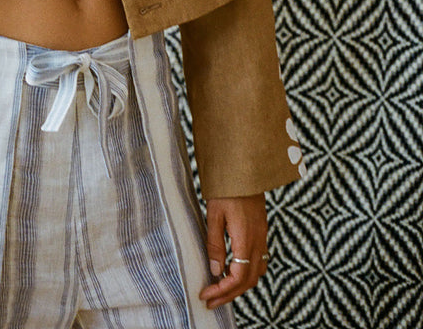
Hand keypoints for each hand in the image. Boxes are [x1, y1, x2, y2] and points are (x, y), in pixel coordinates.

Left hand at [198, 193, 267, 308]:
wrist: (245, 168)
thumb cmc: (227, 188)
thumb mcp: (214, 214)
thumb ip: (215, 243)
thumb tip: (215, 270)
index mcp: (246, 239)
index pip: (238, 277)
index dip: (222, 291)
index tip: (206, 294)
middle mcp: (258, 242)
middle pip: (248, 281)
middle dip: (229, 294)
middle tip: (210, 300)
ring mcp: (262, 237)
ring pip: (256, 273)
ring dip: (239, 286)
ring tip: (219, 289)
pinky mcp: (261, 231)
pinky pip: (258, 261)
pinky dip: (246, 273)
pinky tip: (232, 270)